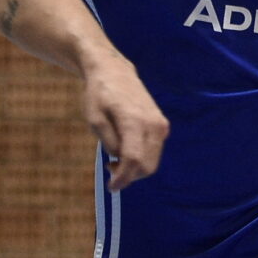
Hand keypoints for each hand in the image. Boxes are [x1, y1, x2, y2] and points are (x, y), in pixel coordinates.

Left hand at [82, 54, 168, 190]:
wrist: (114, 71)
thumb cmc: (99, 94)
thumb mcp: (94, 119)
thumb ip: (108, 142)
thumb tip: (120, 160)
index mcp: (134, 121)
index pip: (133, 160)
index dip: (123, 178)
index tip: (111, 187)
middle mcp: (153, 124)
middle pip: (146, 166)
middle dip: (129, 176)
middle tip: (109, 170)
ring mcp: (160, 125)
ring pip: (152, 162)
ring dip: (135, 168)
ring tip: (113, 161)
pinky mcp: (162, 125)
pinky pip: (154, 151)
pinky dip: (141, 158)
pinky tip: (124, 151)